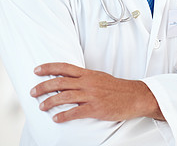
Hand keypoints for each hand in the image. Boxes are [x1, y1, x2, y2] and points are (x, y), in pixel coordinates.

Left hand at [30, 63, 163, 122]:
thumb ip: (85, 78)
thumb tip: (69, 80)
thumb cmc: (117, 88)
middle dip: (44, 86)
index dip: (49, 68)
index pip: (64, 67)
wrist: (134, 96)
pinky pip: (76, 112)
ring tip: (41, 106)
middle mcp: (88, 82)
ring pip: (65, 96)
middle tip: (33, 92)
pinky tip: (56, 118)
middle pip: (61, 82)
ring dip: (50, 101)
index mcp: (88, 74)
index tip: (37, 70)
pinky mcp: (96, 108)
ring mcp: (91, 95)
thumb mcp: (99, 77)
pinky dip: (64, 115)